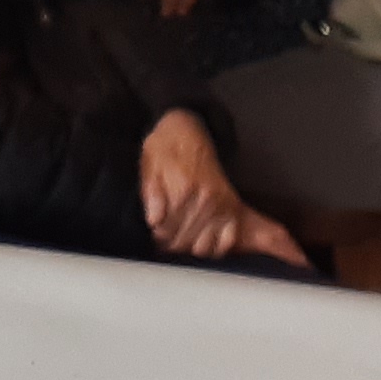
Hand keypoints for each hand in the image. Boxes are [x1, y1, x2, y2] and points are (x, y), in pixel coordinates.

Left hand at [138, 107, 245, 255]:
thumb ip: (150, 194)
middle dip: (170, 243)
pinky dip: (213, 248)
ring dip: (189, 247)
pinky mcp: (231, 208)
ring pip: (203, 247)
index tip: (155, 233)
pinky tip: (201, 240)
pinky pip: (226, 243)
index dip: (156, 236)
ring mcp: (221, 206)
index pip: (165, 232)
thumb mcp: (149, 166)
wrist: (186, 131)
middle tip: (165, 237)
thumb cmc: (164, 149)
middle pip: (183, 242)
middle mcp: (205, 200)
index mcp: (183, 190)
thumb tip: (153, 220)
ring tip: (181, 237)